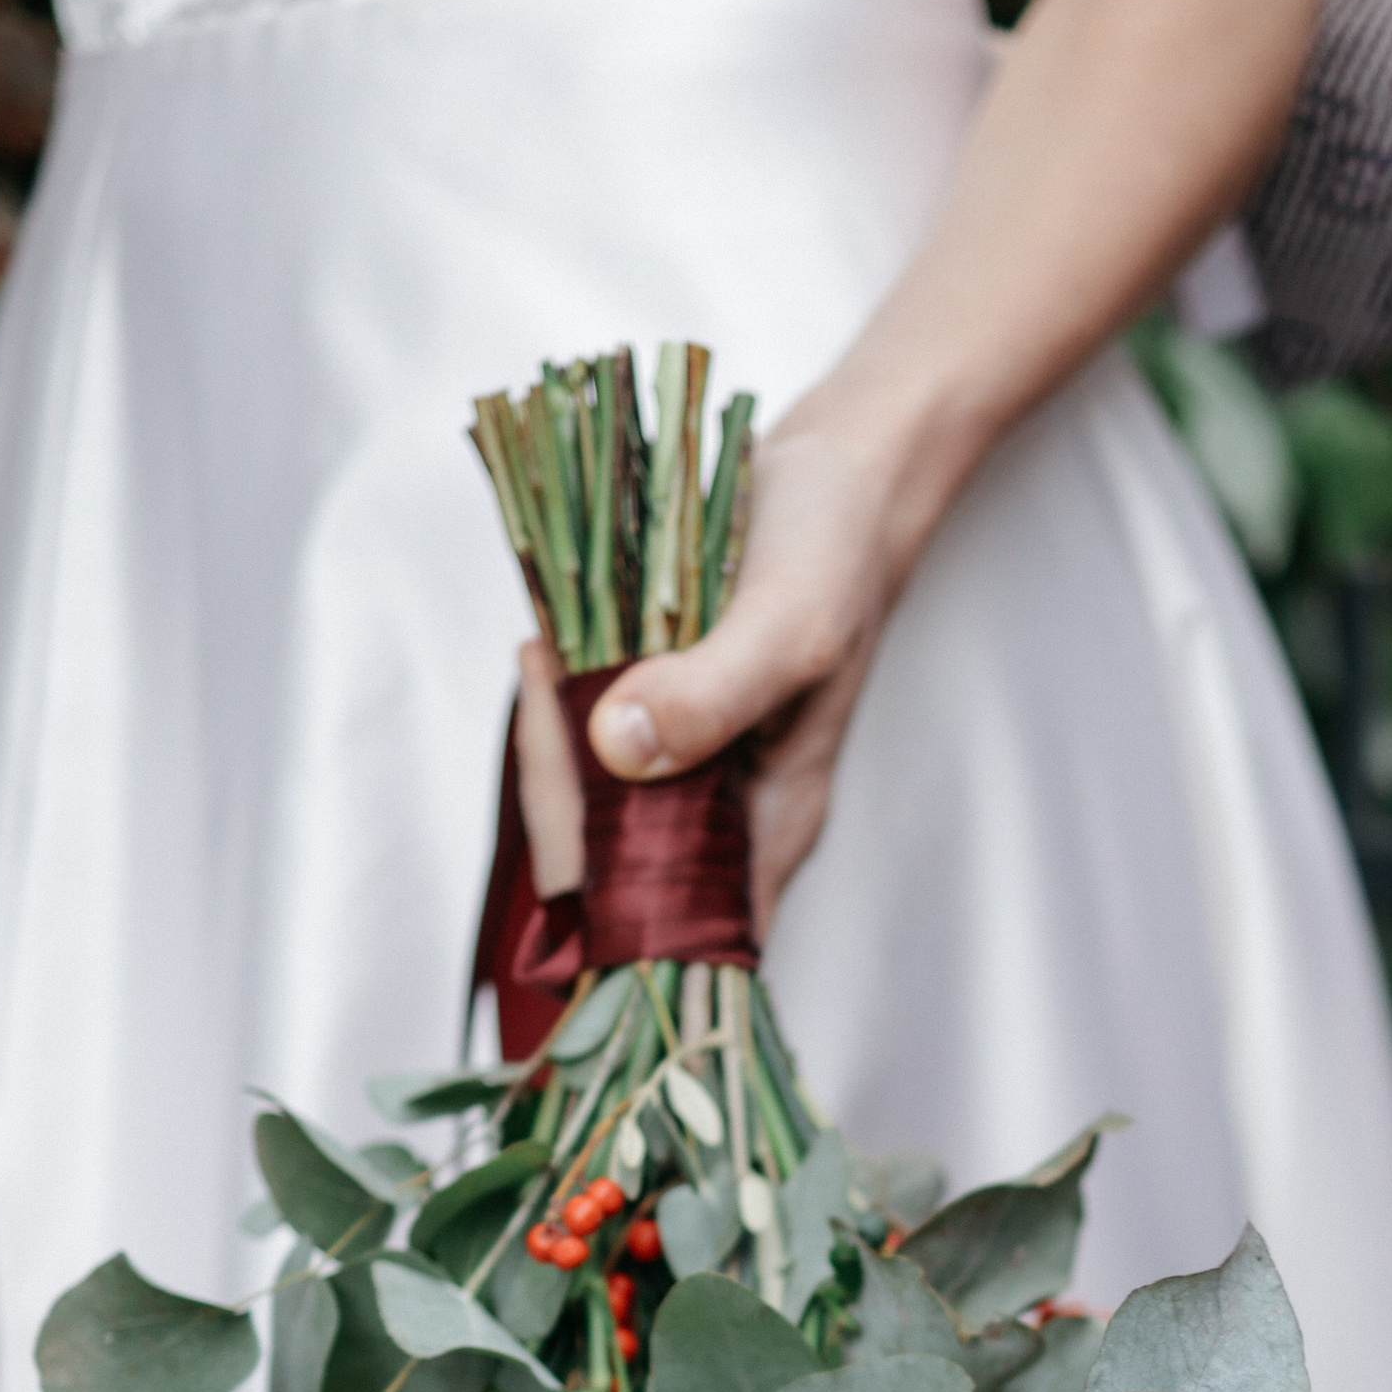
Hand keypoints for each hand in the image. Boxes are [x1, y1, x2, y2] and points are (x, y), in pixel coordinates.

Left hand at [587, 409, 912, 938]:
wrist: (848, 476)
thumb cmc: (838, 552)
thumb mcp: (788, 624)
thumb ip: (712, 693)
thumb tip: (618, 750)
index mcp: (768, 827)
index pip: (665, 915)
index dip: (596, 882)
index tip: (563, 776)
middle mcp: (725, 814)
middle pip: (610, 864)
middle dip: (555, 787)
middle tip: (544, 674)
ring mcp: (693, 768)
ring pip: (592, 802)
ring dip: (552, 739)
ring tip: (547, 650)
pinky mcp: (664, 718)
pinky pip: (593, 741)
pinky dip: (562, 703)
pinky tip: (554, 646)